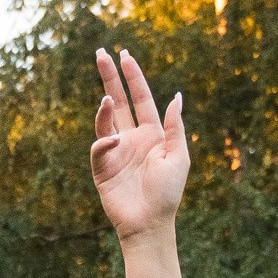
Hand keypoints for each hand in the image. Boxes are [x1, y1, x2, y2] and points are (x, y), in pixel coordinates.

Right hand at [91, 48, 189, 243]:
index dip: (133, 76)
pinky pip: (99, 147)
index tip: (124, 55)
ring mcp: (115, 152)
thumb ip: (175, 127)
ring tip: (108, 99)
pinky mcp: (102, 168)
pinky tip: (113, 142)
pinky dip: (104, 141)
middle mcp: (132, 138)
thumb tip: (176, 97)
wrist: (150, 224)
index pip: (140, 98)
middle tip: (101, 53)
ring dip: (105, 107)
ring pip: (105, 120)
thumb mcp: (179, 157)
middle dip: (110, 77)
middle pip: (119, 101)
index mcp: (151, 133)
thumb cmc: (168, 194)